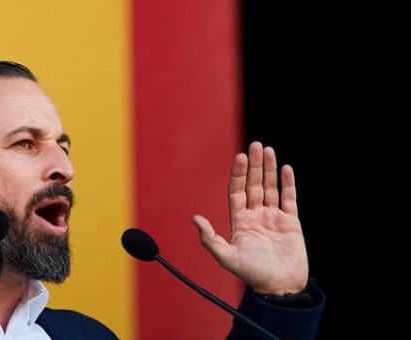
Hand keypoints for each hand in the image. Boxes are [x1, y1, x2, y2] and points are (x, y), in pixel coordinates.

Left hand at [192, 141, 307, 293]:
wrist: (279, 288)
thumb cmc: (251, 274)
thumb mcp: (226, 257)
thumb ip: (210, 238)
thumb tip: (194, 219)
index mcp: (239, 220)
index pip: (236, 191)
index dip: (238, 174)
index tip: (240, 157)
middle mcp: (255, 215)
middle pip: (253, 184)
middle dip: (254, 165)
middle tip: (255, 145)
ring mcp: (273, 217)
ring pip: (270, 188)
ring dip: (269, 169)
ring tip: (268, 150)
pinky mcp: (291, 223)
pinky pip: (290, 199)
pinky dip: (288, 184)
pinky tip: (285, 168)